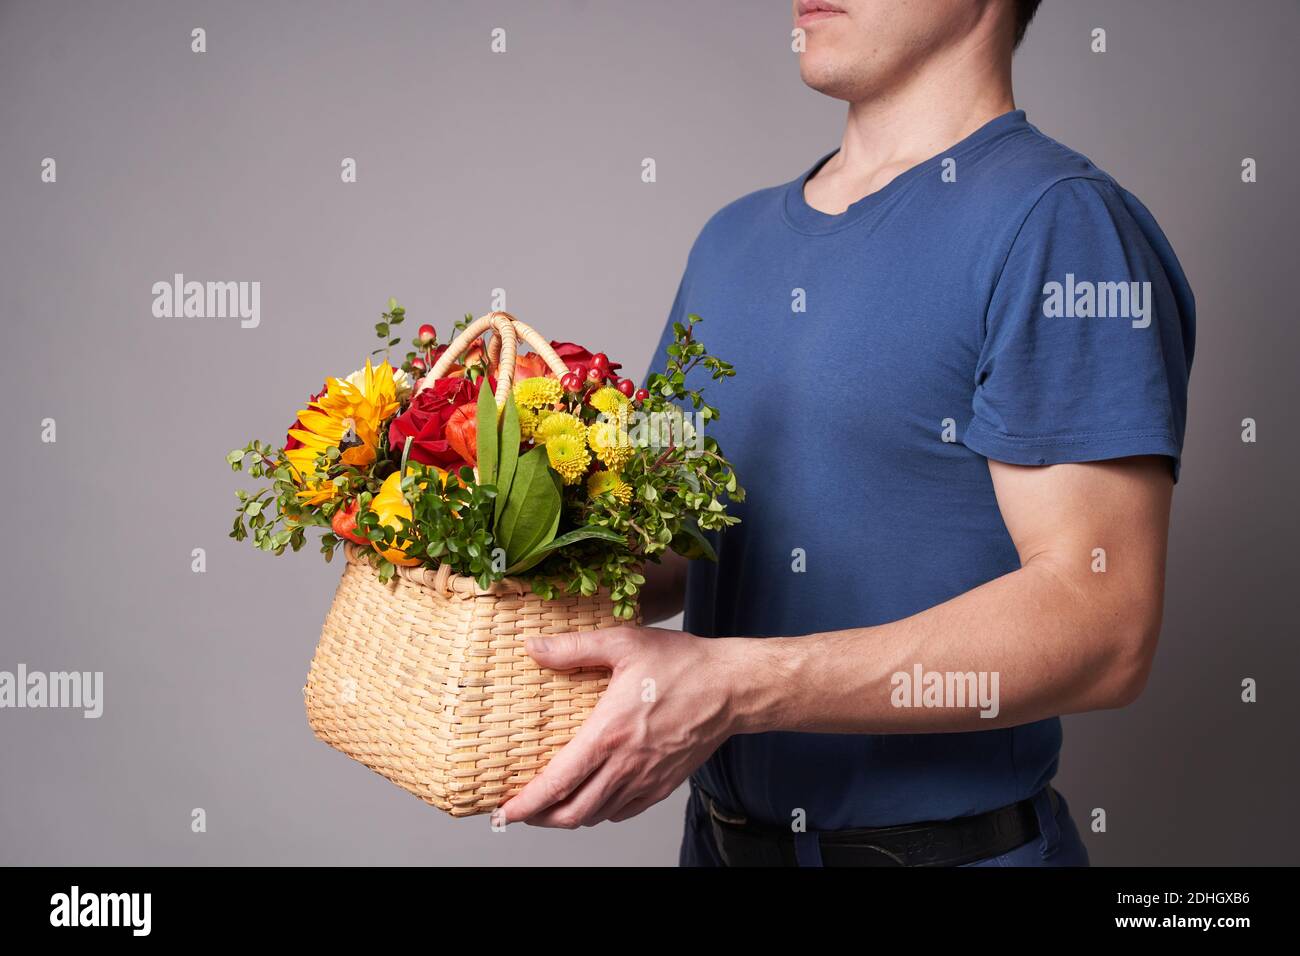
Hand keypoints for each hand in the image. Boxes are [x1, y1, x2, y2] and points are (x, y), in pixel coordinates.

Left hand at [499, 624, 740, 827]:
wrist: (732, 687)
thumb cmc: (682, 664)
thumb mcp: (624, 643)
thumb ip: (574, 648)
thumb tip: (532, 647)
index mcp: (609, 734)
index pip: (557, 783)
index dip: (526, 803)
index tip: (504, 811)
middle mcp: (626, 765)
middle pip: (572, 812)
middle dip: (541, 818)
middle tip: (522, 809)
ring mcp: (646, 779)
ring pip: (597, 816)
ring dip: (569, 816)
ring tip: (552, 805)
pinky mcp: (663, 785)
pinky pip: (623, 812)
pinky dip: (601, 812)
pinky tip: (594, 796)